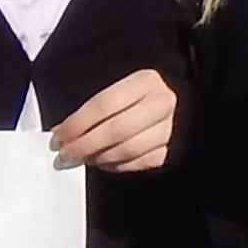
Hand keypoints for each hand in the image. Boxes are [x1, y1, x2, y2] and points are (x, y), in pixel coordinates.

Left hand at [51, 67, 179, 173]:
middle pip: (115, 130)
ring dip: (100, 158)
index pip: (103, 104)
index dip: (76, 123)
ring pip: (128, 150)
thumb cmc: (146, 94)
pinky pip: (141, 163)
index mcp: (145, 81)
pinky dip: (118, 166)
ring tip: (84, 158)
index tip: (58, 137)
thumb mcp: (125, 85)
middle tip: (66, 155)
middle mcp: (162, 103)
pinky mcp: (177, 149)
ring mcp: (172, 128)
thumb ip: (98, 105)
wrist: (189, 105)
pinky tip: (105, 162)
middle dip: (85, 145)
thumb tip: (63, 130)